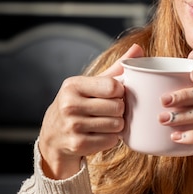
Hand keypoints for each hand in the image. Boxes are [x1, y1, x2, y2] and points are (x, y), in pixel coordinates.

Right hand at [38, 44, 143, 179]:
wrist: (53, 135)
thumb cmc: (78, 103)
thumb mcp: (91, 83)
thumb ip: (116, 68)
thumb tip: (139, 48)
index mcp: (73, 85)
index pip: (113, 86)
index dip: (121, 91)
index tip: (116, 93)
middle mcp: (70, 105)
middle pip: (117, 107)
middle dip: (120, 109)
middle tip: (112, 110)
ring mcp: (72, 126)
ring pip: (116, 125)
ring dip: (117, 125)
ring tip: (106, 121)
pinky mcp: (78, 145)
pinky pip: (111, 141)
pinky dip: (111, 139)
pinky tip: (101, 134)